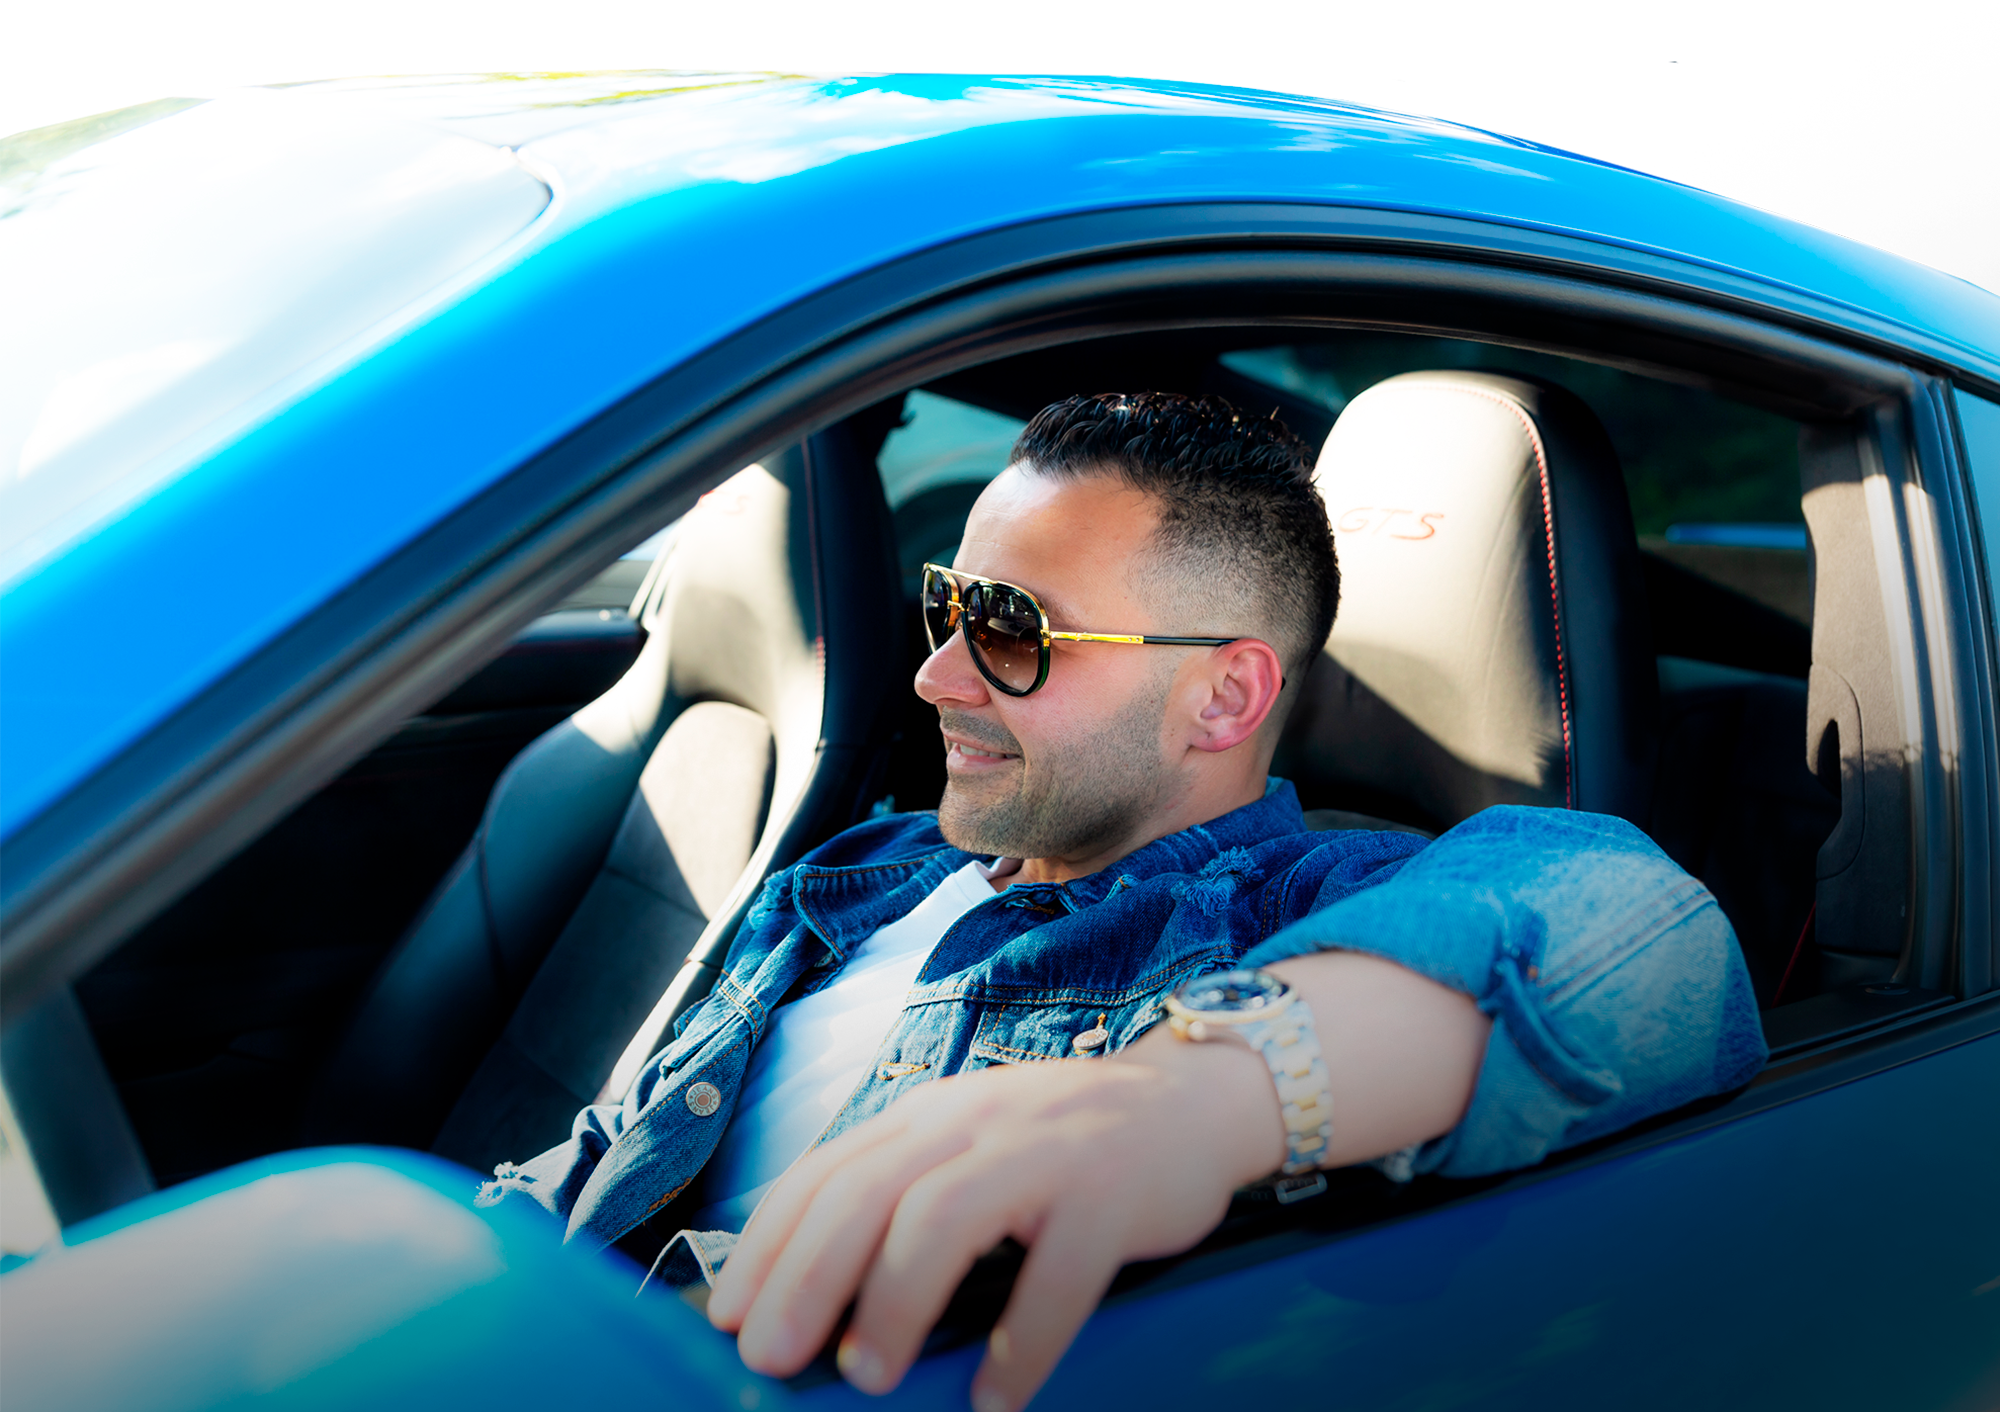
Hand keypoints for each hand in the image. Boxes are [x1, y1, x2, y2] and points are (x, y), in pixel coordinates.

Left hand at [706, 1030, 1281, 1411]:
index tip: (729, 1315)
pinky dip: (1022, 1342)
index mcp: (930, 1114)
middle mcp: (975, 1123)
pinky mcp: (1110, 1194)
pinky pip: (1058, 1274)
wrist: (1192, 1100)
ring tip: (871, 1376)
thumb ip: (903, 1191)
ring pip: (946, 1217)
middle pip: (868, 1191)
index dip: (768, 1242)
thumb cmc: (1062, 1142)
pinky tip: (996, 1397)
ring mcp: (1044, 1153)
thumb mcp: (970, 1143)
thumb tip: (811, 1286)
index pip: (826, 1170)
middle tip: (772, 1356)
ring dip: (896, 1301)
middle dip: (806, 1276)